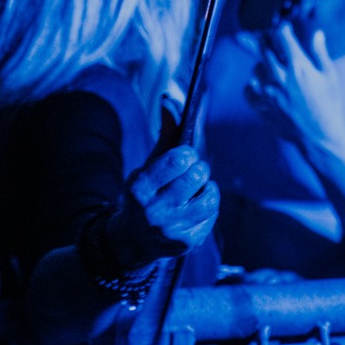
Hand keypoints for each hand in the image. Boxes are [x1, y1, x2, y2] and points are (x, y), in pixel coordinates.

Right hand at [110, 146, 218, 268]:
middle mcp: (155, 211)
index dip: (188, 154)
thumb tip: (171, 102)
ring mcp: (172, 229)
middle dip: (198, 169)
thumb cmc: (145, 195)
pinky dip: (209, 206)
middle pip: (196, 177)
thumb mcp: (147, 166)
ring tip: (197, 188)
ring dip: (207, 188)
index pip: (177, 161)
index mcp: (140, 188)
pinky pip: (212, 215)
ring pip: (210, 198)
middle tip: (192, 171)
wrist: (132, 241)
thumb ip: (164, 135)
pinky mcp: (187, 242)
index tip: (186, 156)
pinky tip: (196, 205)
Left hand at [249, 24, 344, 165]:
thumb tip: (317, 34)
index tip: (284, 28)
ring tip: (270, 67)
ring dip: (261, 64)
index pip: (282, 36)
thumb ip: (320, 53)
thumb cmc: (330, 105)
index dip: (282, 28)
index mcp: (298, 67)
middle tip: (270, 39)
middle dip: (266, 40)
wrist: (321, 136)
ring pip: (255, 69)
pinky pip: (248, 90)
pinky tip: (261, 85)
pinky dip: (252, 85)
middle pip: (263, 49)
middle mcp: (280, 78)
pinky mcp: (262, 108)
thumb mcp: (330, 76)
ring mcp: (269, 94)